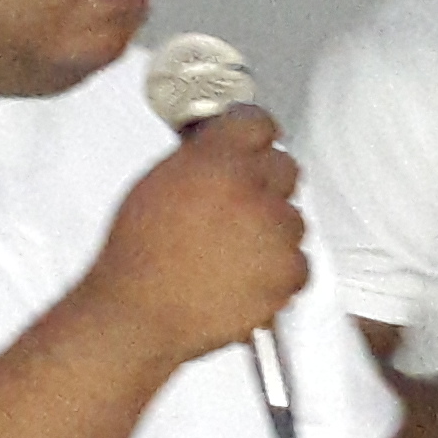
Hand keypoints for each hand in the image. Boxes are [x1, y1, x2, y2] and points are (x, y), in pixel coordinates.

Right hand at [81, 108, 306, 363]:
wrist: (139, 314)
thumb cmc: (137, 257)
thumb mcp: (156, 184)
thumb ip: (199, 161)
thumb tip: (223, 150)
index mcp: (214, 161)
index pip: (257, 123)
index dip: (253, 135)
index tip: (253, 141)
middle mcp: (251, 190)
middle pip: (284, 166)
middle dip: (264, 181)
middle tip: (240, 203)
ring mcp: (275, 232)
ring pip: (293, 216)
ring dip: (272, 228)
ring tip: (232, 249)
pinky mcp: (290, 271)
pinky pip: (299, 260)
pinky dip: (279, 268)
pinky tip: (244, 275)